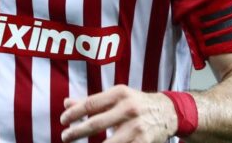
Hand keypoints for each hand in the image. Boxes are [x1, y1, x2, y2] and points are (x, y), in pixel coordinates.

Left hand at [60, 85, 177, 142]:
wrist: (168, 112)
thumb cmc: (136, 103)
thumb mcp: (117, 97)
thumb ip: (92, 101)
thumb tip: (66, 103)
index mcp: (120, 93)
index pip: (90, 104)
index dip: (74, 113)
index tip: (63, 120)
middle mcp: (128, 109)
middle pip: (95, 124)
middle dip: (76, 132)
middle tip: (64, 137)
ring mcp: (136, 128)